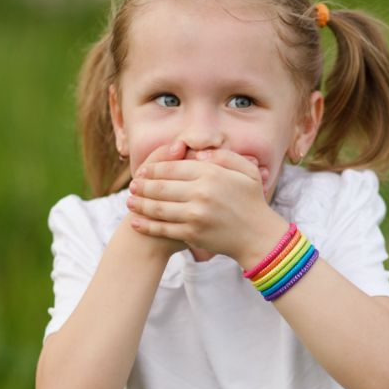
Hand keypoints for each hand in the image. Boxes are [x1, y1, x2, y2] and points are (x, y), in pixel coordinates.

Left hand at [127, 148, 287, 265]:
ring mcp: (195, 215)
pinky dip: (146, 225)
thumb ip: (223, 156)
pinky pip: (163, 228)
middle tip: (132, 186)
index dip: (153, 169)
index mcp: (211, 174)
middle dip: (142, 186)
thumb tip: (197, 152)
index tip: (143, 171)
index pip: (173, 167)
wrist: (259, 236)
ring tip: (130, 202)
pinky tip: (136, 222)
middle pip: (160, 187)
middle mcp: (201, 193)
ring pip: (158, 208)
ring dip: (140, 205)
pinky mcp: (192, 234)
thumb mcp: (246, 170)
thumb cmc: (253, 201)